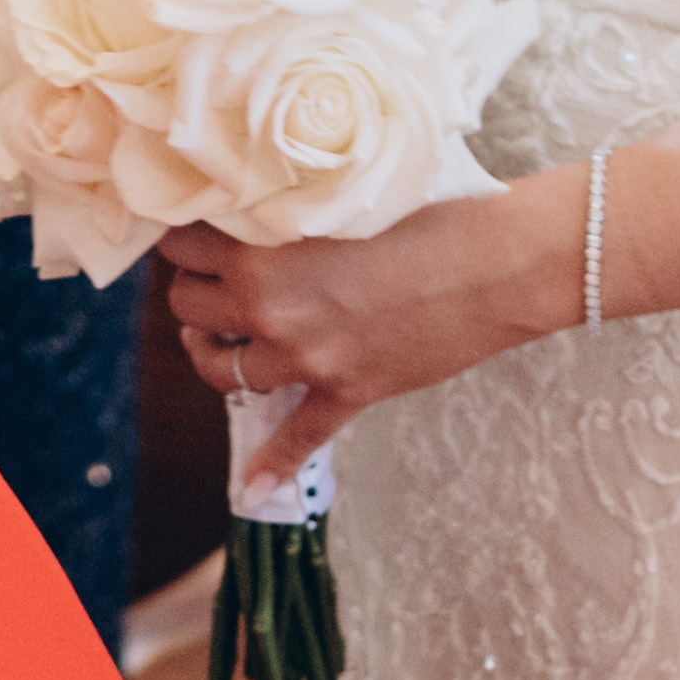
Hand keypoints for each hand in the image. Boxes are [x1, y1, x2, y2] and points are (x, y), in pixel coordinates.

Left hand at [155, 179, 567, 481]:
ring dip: (215, 354)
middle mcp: (270, 310)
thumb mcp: (339, 194)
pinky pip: (297, 438)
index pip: (181, 247)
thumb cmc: (430, 211)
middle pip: (188, 309)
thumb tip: (253, 209)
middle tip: (213, 280)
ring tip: (221, 339)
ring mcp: (307, 358)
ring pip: (221, 371)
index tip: (197, 234)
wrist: (498, 262)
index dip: (186, 239)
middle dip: (195, 294)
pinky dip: (273, 463)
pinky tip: (254, 486)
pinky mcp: (346, 391)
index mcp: (260, 251)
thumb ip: (287, 210)